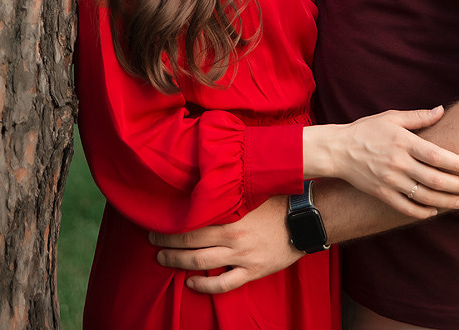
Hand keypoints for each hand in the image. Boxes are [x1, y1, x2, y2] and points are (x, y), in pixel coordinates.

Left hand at [150, 196, 297, 294]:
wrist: (305, 218)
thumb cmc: (279, 200)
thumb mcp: (252, 189)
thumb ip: (231, 188)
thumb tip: (211, 173)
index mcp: (231, 214)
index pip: (192, 221)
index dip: (172, 224)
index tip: (157, 221)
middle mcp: (232, 236)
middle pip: (190, 243)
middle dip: (167, 243)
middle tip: (152, 241)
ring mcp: (241, 256)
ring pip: (200, 262)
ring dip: (177, 262)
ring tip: (162, 259)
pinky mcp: (252, 271)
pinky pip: (223, 284)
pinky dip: (204, 285)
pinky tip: (191, 283)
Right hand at [304, 106, 458, 216]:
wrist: (338, 150)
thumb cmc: (367, 130)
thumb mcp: (391, 117)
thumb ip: (418, 117)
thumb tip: (441, 110)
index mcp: (403, 142)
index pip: (436, 155)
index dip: (456, 163)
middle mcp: (398, 163)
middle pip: (434, 179)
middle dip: (458, 185)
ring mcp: (390, 181)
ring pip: (424, 196)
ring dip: (445, 200)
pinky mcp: (382, 194)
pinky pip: (406, 207)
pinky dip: (422, 211)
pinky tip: (434, 210)